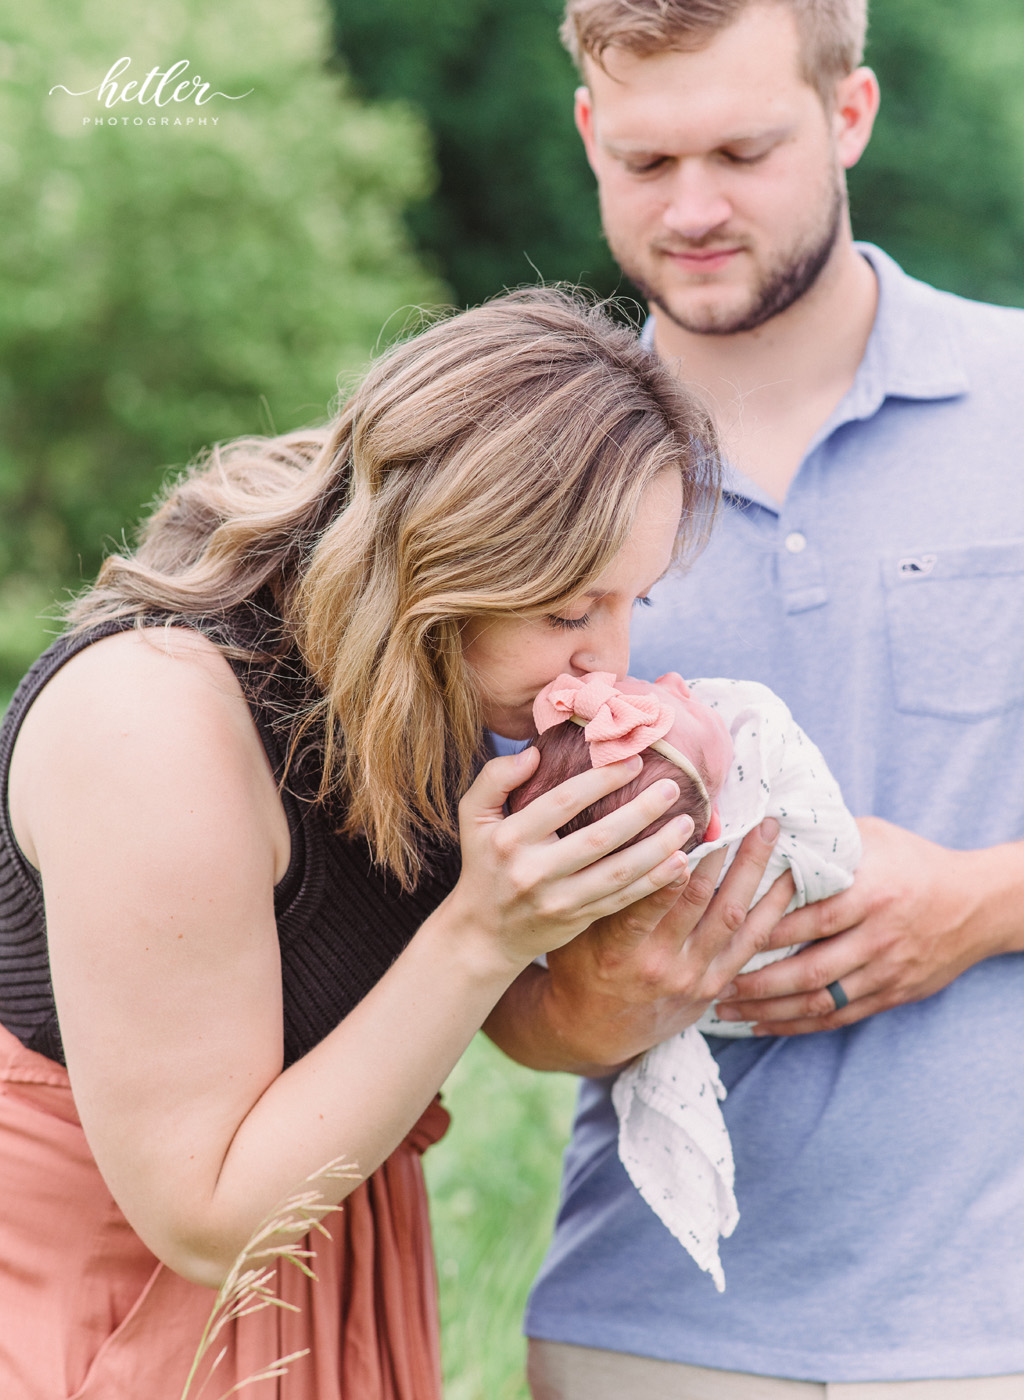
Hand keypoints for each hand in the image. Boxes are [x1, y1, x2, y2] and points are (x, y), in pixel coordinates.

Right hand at [448, 747, 696, 972]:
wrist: (484, 933)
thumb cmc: (485, 863)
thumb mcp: (473, 817)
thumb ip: (495, 779)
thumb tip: (534, 753)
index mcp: (510, 838)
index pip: (563, 802)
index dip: (602, 779)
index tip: (634, 761)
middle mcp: (534, 871)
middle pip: (599, 837)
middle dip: (641, 811)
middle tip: (672, 787)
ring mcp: (559, 899)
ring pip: (618, 871)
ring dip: (659, 847)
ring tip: (687, 822)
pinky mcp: (578, 920)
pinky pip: (624, 898)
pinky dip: (655, 881)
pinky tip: (680, 862)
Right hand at [538, 820, 795, 1068]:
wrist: (592, 1030)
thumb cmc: (578, 964)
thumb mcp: (576, 927)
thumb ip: (604, 886)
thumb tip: (626, 822)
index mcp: (617, 950)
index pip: (645, 902)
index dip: (668, 861)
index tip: (687, 820)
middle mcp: (659, 966)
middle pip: (699, 898)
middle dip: (722, 849)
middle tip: (740, 808)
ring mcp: (692, 979)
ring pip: (731, 914)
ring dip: (752, 868)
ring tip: (769, 829)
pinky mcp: (714, 986)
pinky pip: (751, 942)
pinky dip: (771, 907)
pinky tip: (787, 876)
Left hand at [714, 816, 1007, 1034]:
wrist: (977, 902)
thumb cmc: (914, 860)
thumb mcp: (872, 836)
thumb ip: (824, 840)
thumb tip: (765, 829)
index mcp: (870, 894)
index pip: (809, 920)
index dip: (764, 932)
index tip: (724, 936)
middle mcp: (878, 937)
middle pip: (809, 970)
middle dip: (757, 982)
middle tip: (713, 983)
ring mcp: (886, 970)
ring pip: (820, 1001)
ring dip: (769, 1010)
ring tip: (727, 1009)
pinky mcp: (892, 994)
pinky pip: (839, 1016)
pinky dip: (799, 1025)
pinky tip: (765, 1024)